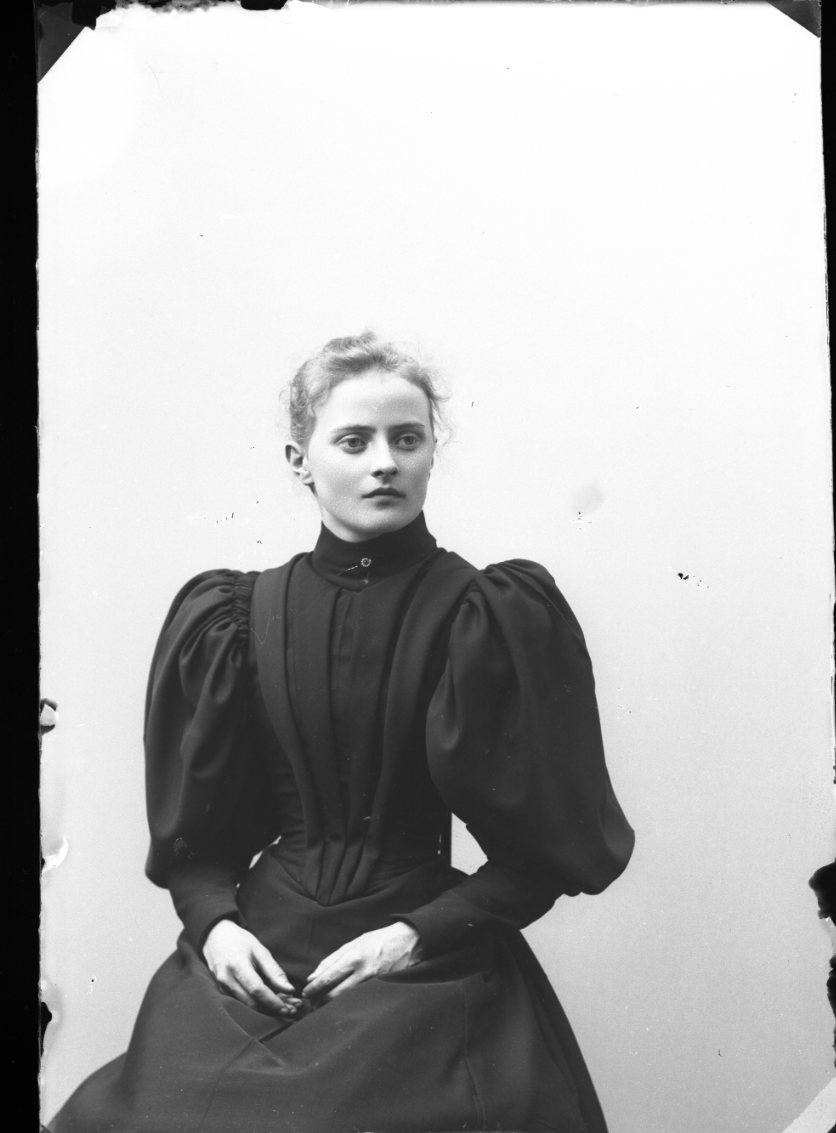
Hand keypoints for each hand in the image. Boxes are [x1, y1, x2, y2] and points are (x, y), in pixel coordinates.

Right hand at [202, 919, 302, 1016]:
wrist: (214, 937)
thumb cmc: (240, 941)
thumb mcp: (259, 950)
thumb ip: (274, 971)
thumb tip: (289, 989)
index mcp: (238, 965)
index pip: (257, 990)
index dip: (273, 1001)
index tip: (287, 1008)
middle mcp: (227, 979)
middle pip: (251, 1003)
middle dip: (271, 1009)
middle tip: (290, 1010)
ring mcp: (222, 987)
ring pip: (246, 1006)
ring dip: (265, 1009)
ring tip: (283, 1006)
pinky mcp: (221, 991)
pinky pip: (240, 1002)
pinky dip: (256, 1004)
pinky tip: (268, 1002)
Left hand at [302, 921, 423, 1003]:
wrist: (408, 942)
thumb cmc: (379, 940)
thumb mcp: (354, 943)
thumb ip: (333, 959)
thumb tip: (313, 976)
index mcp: (353, 957)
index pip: (328, 978)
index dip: (313, 988)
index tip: (305, 993)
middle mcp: (362, 972)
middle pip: (334, 994)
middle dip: (320, 1000)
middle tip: (312, 1001)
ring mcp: (372, 983)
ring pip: (345, 1000)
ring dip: (332, 1004)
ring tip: (323, 1003)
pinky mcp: (379, 990)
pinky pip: (358, 1000)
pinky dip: (347, 1002)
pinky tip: (342, 1002)